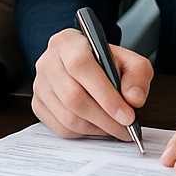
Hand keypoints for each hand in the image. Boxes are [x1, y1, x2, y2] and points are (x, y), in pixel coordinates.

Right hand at [31, 27, 152, 141]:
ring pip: (68, 117)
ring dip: (96, 128)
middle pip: (74, 97)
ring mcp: (40, 85)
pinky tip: (100, 128)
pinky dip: (84, 134)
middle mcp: (48, 62)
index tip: (128, 115)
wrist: (86, 62)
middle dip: (105, 118)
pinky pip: (61, 128)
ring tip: (116, 129)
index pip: (81, 67)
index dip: (105, 94)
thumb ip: (137, 75)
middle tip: (126, 128)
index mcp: (67, 42)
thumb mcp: (129, 59)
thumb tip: (134, 99)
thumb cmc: (105, 60)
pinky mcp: (38, 105)